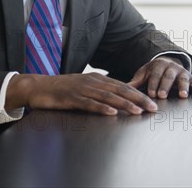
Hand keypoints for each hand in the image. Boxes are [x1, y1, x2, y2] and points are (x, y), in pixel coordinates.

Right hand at [6, 73, 157, 115]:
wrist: (39, 86)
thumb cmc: (64, 88)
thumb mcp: (86, 87)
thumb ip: (101, 91)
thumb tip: (119, 99)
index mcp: (99, 79)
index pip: (124, 86)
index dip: (139, 94)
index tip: (152, 102)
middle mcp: (94, 82)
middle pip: (121, 90)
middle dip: (139, 99)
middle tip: (152, 107)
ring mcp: (83, 89)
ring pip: (108, 97)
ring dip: (125, 104)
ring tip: (138, 110)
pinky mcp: (72, 98)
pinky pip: (89, 103)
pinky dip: (102, 108)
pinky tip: (112, 112)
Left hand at [128, 56, 191, 98]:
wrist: (167, 62)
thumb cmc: (153, 72)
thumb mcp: (144, 74)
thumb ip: (135, 82)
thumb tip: (122, 90)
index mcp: (158, 65)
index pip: (155, 75)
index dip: (153, 84)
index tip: (151, 94)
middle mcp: (171, 67)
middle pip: (168, 76)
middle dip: (165, 86)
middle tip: (162, 95)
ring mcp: (182, 72)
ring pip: (183, 78)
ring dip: (183, 87)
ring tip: (183, 96)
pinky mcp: (190, 77)